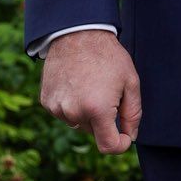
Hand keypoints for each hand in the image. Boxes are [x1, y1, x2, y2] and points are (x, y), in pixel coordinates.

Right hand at [40, 30, 142, 154]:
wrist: (77, 34)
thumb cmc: (109, 57)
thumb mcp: (131, 82)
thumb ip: (133, 114)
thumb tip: (130, 137)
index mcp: (97, 109)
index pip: (108, 146)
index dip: (120, 144)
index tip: (125, 135)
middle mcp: (74, 113)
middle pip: (94, 132)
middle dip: (104, 119)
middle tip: (107, 92)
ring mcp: (57, 108)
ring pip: (78, 122)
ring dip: (86, 112)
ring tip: (90, 85)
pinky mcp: (46, 101)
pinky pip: (64, 112)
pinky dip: (72, 104)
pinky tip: (76, 84)